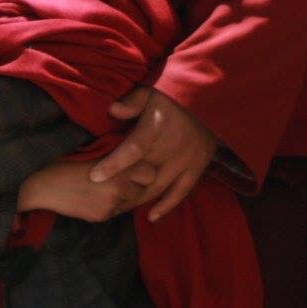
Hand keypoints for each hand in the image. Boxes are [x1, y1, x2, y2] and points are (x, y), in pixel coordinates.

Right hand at [17, 157, 159, 221]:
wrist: (42, 186)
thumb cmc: (66, 161)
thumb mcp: (95, 152)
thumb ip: (116, 155)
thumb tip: (134, 153)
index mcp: (117, 169)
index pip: (150, 172)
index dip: (143, 169)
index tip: (134, 165)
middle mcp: (118, 190)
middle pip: (145, 189)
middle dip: (139, 184)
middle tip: (126, 177)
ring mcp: (109, 206)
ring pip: (132, 202)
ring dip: (127, 195)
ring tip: (111, 186)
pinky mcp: (101, 217)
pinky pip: (117, 211)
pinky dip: (113, 204)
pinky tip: (99, 196)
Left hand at [87, 87, 217, 221]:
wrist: (212, 96)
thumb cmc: (175, 93)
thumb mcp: (152, 90)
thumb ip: (132, 102)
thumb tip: (112, 110)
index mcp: (159, 126)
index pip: (134, 149)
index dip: (114, 163)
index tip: (94, 176)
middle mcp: (172, 147)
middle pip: (143, 174)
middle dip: (121, 188)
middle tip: (100, 201)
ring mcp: (187, 160)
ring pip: (158, 187)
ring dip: (139, 199)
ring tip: (119, 209)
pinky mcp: (198, 167)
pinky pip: (181, 192)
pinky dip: (167, 205)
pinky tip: (152, 217)